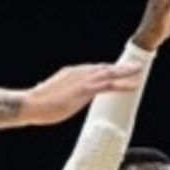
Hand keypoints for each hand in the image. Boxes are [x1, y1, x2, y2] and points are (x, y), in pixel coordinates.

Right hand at [20, 63, 145, 125]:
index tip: (118, 69)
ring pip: (109, 73)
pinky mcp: (84, 90)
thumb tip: (57, 99)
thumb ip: (60, 95)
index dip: (107, 69)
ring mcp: (82, 80)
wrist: (30, 105)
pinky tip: (133, 84)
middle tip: (135, 65)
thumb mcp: (53, 96)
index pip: (94, 69)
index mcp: (71, 73)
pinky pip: (108, 85)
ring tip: (138, 69)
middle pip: (104, 67)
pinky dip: (122, 84)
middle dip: (120, 66)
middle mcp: (78, 73)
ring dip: (125, 71)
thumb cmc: (38, 104)